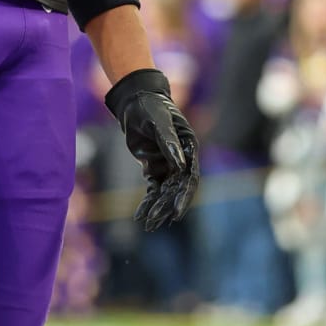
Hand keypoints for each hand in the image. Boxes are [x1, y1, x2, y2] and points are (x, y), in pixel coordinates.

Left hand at [105, 68, 199, 230]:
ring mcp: (168, 164)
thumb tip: (180, 166)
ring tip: (148, 225)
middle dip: (167, 206)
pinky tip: (140, 215)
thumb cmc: (150, 106)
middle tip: (156, 222)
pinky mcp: (154, 167)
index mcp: (189, 147)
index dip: (184, 196)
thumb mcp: (158, 121)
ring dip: (157, 207)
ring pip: (165, 192)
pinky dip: (148, 201)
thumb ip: (168, 141)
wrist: (134, 100)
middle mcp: (182, 158)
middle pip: (177, 188)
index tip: (176, 213)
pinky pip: (153, 188)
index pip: (190, 177)